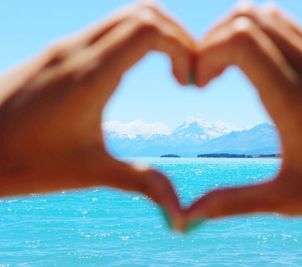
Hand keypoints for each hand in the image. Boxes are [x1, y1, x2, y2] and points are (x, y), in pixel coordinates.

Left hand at [0, 2, 194, 225]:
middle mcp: (77, 50)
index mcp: (90, 74)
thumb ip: (140, 182)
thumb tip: (178, 211)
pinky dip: (134, 39)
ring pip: (124, 17)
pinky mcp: (57, 54)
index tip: (188, 81)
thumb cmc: (22, 161)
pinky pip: (105, 30)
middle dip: (177, 35)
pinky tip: (133, 73)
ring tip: (168, 71)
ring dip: (156, 34)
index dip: (182, 46)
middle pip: (143, 12)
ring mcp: (65, 48)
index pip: (149, 29)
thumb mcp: (88, 172)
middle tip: (186, 72)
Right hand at [184, 3, 301, 228]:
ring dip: (236, 33)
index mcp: (297, 103)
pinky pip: (288, 26)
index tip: (200, 84)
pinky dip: (261, 34)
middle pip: (248, 18)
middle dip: (213, 40)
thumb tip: (192, 214)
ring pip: (269, 14)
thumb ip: (235, 202)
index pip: (244, 41)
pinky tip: (259, 68)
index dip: (208, 53)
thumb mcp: (288, 198)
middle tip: (207, 74)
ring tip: (228, 67)